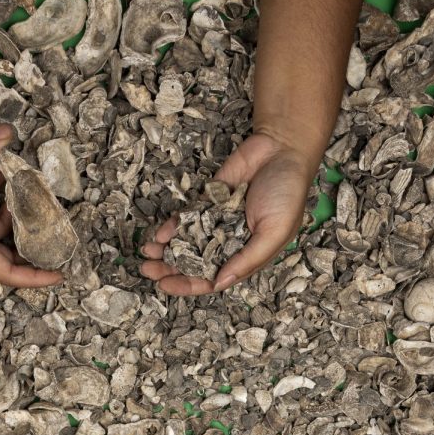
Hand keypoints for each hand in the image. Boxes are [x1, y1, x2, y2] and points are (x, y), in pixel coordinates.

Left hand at [139, 133, 314, 295]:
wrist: (281, 149)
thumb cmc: (287, 194)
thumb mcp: (275, 232)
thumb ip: (248, 259)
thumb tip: (219, 284)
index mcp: (246, 256)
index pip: (212, 279)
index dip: (188, 285)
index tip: (165, 285)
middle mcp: (228, 243)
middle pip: (193, 263)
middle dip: (169, 269)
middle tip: (147, 270)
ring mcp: (215, 222)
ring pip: (185, 242)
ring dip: (164, 249)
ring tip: (146, 252)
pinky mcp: (206, 202)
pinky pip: (185, 218)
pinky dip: (171, 226)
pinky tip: (159, 233)